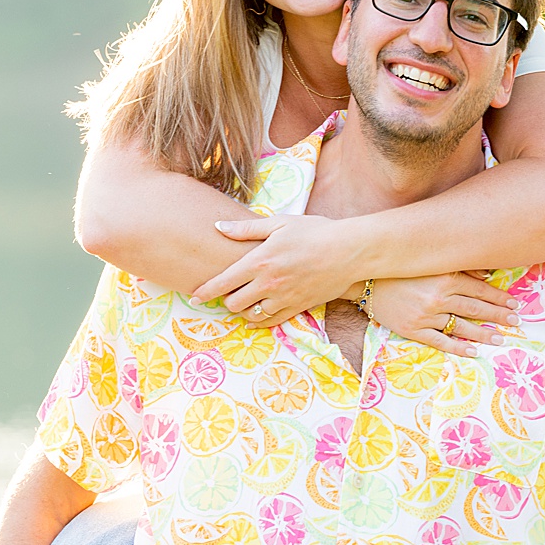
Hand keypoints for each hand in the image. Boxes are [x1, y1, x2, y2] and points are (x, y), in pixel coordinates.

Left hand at [194, 214, 360, 324]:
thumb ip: (246, 229)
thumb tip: (219, 227)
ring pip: (250, 314)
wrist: (350, 250)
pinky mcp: (298, 307)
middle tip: (227, 290)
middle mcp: (268, 284)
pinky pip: (270, 321)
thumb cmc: (315, 231)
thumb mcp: (279, 223)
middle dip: (225, 298)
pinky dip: (259, 319)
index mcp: (259, 261)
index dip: (204, 292)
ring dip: (242, 309)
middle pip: (232, 302)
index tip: (194, 296)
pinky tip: (256, 313)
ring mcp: (283, 298)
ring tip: (244, 299)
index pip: (222, 283)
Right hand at [361, 273, 518, 355]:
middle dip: (498, 316)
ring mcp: (425, 316)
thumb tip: (487, 276)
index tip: (514, 305)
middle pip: (475, 308)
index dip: (499, 298)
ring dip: (483, 334)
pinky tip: (473, 352)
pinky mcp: (413, 329)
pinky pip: (440, 341)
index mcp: (445, 278)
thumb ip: (459, 268)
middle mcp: (438, 297)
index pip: (480, 290)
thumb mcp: (430, 263)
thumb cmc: (400, 270)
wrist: (365, 282)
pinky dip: (457, 347)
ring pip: (461, 327)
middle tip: (515, 322)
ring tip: (500, 339)